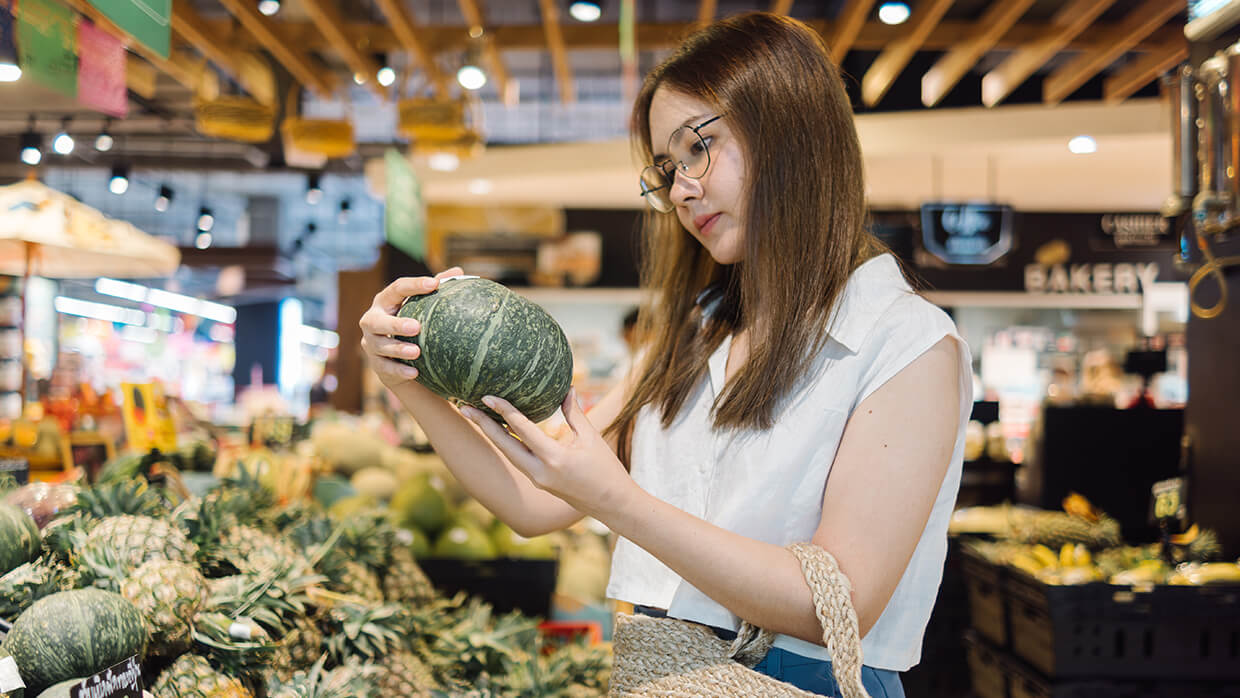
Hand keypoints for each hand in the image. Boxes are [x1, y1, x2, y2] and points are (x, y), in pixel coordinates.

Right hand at [359, 267, 462, 389]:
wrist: (402, 359)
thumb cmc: (415, 324)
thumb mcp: (424, 307)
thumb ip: (438, 287)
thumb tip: (459, 271)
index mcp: (386, 301)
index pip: (396, 289)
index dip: (414, 285)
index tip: (434, 284)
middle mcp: (372, 320)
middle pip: (376, 321)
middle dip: (395, 324)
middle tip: (416, 327)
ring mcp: (371, 343)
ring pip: (380, 346)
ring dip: (398, 349)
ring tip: (417, 352)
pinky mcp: (376, 364)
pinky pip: (386, 368)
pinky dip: (399, 371)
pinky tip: (415, 373)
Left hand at [460, 389, 635, 519]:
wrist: (612, 504)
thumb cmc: (606, 469)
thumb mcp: (592, 438)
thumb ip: (575, 413)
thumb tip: (566, 388)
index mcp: (555, 458)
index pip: (523, 430)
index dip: (504, 411)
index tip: (487, 396)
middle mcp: (540, 472)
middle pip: (504, 445)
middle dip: (482, 425)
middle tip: (463, 405)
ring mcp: (537, 479)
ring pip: (507, 453)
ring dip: (490, 434)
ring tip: (474, 415)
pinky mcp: (538, 482)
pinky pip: (517, 459)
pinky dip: (507, 443)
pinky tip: (498, 429)